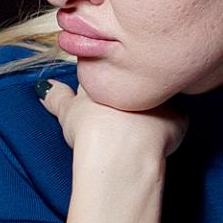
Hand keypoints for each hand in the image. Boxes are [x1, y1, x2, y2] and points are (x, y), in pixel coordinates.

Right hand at [38, 80, 186, 159]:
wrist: (119, 152)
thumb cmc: (89, 131)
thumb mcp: (66, 112)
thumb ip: (56, 96)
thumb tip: (44, 86)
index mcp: (110, 73)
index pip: (109, 70)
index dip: (105, 88)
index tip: (100, 108)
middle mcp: (137, 79)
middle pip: (135, 82)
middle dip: (130, 97)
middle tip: (118, 123)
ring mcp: (160, 97)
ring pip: (157, 99)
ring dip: (151, 111)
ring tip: (136, 137)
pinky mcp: (178, 118)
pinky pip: (176, 122)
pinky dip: (169, 132)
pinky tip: (155, 146)